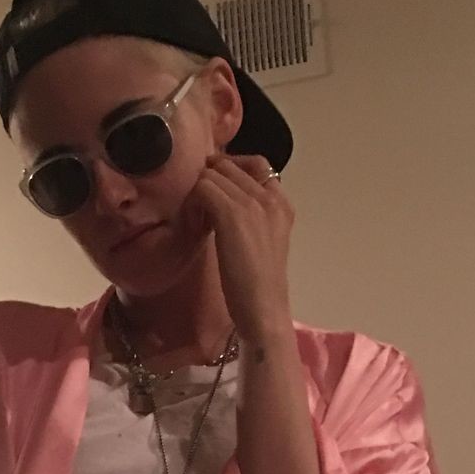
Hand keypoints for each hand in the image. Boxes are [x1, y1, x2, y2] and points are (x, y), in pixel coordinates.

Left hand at [186, 150, 293, 343]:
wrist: (264, 310)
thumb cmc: (259, 286)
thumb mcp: (261, 242)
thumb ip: (251, 216)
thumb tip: (222, 196)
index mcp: (282, 203)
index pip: (256, 163)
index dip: (229, 170)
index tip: (215, 193)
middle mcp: (271, 196)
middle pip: (228, 165)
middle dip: (209, 183)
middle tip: (201, 213)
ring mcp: (253, 203)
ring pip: (212, 175)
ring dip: (197, 196)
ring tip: (197, 223)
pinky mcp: (232, 214)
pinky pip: (202, 189)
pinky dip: (192, 205)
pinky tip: (194, 228)